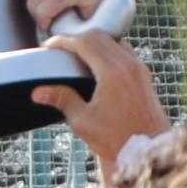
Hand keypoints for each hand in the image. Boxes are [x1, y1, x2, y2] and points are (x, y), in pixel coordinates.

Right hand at [38, 30, 166, 164]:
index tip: (49, 46)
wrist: (148, 151)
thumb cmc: (117, 139)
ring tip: (76, 54)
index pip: (83, 42)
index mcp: (112, 72)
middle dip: (76, 37)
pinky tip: (97, 64)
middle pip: (98, 36)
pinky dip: (108, 49)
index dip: (62, 40)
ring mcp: (138, 68)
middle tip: (59, 48)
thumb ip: (61, 100)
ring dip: (93, 41)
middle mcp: (128, 64)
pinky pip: (124, 50)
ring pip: (113, 40)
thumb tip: (38, 92)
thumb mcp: (83, 121)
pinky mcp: (143, 74)